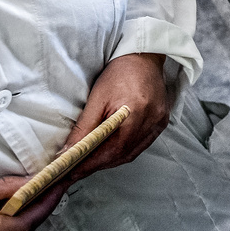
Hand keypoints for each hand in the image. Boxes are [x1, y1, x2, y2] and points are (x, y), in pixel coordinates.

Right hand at [0, 176, 67, 230]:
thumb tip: (29, 180)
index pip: (26, 224)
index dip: (46, 203)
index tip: (59, 184)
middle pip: (26, 230)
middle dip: (44, 205)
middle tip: (55, 183)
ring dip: (32, 213)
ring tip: (42, 190)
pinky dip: (19, 220)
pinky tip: (21, 204)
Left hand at [61, 53, 169, 182]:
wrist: (144, 57)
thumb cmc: (120, 73)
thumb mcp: (97, 98)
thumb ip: (84, 128)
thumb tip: (68, 152)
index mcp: (137, 113)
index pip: (112, 149)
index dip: (90, 164)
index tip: (71, 172)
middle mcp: (152, 121)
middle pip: (123, 154)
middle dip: (97, 165)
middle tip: (75, 170)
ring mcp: (159, 123)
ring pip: (132, 153)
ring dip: (110, 160)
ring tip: (89, 162)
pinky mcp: (161, 122)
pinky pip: (141, 145)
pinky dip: (124, 152)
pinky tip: (111, 151)